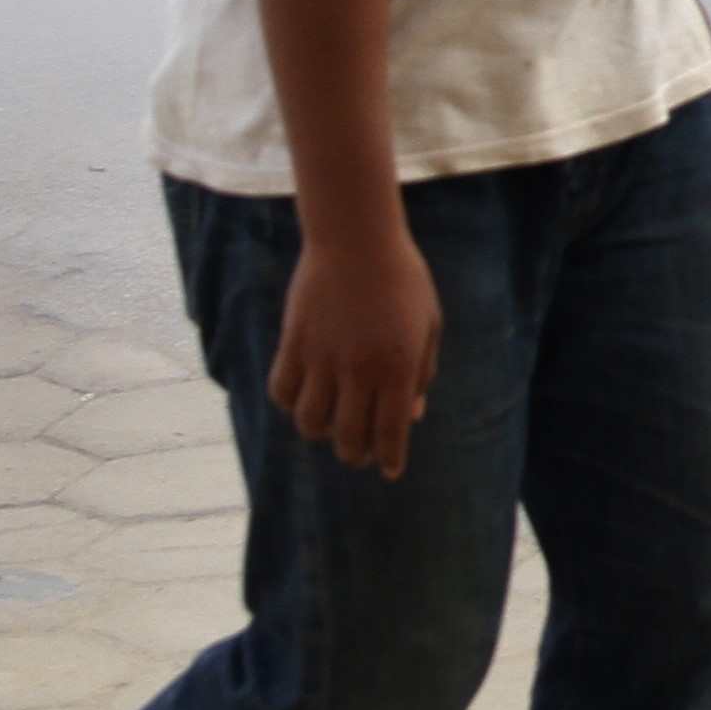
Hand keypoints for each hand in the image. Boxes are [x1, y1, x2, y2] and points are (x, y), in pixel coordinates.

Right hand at [267, 209, 441, 478]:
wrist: (357, 238)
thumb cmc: (402, 281)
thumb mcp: (427, 325)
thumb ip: (420, 373)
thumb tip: (411, 416)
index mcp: (398, 365)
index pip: (390, 431)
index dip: (389, 458)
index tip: (389, 471)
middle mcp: (359, 368)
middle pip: (347, 436)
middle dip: (354, 454)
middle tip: (358, 453)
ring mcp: (322, 356)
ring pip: (310, 421)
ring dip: (320, 433)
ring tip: (330, 426)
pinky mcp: (293, 342)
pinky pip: (283, 392)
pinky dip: (291, 404)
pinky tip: (304, 398)